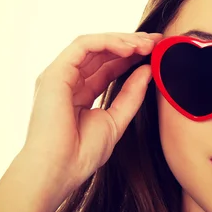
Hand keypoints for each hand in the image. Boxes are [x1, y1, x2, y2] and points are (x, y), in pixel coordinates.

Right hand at [22, 31, 161, 193]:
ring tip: (147, 44)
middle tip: (156, 42)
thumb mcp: (116, 119)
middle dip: (131, 44)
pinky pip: (83, 45)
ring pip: (94, 45)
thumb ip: (131, 95)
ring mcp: (59, 75)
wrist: (59, 170)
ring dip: (123, 41)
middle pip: (103, 52)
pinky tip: (129, 48)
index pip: (109, 66)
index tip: (156, 52)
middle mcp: (68, 80)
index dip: (133, 57)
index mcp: (80, 93)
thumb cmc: (82, 153)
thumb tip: (147, 70)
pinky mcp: (55, 72)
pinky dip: (108, 42)